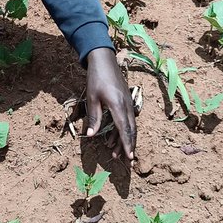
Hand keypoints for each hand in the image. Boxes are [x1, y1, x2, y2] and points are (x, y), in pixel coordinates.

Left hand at [84, 47, 136, 163]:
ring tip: (115, 154)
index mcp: (118, 104)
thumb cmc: (96, 77)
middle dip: (129, 146)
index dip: (127, 144)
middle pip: (131, 130)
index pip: (124, 128)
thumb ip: (94, 117)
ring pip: (130, 126)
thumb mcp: (92, 98)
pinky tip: (114, 139)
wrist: (104, 59)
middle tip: (127, 162)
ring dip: (124, 140)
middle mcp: (126, 105)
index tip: (129, 157)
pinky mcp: (126, 101)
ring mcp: (128, 103)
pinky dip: (123, 131)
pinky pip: (127, 119)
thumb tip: (91, 136)